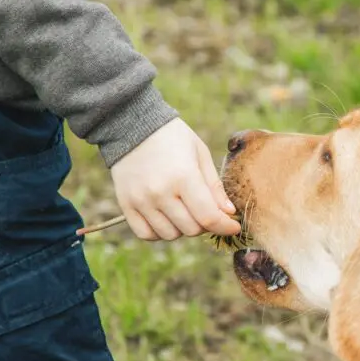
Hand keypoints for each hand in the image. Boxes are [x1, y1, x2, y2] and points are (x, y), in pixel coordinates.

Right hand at [109, 117, 240, 240]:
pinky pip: (146, 234)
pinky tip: (165, 217)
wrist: (132, 125)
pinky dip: (159, 232)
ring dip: (182, 228)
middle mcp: (160, 192)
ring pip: (170, 235)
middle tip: (205, 210)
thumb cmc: (173, 138)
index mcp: (184, 176)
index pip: (209, 217)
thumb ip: (214, 186)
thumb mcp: (200, 154)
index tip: (233, 226)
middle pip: (191, 229)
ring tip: (183, 210)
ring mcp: (141, 200)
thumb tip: (228, 213)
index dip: (225, 226)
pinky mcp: (126, 204)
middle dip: (205, 224)